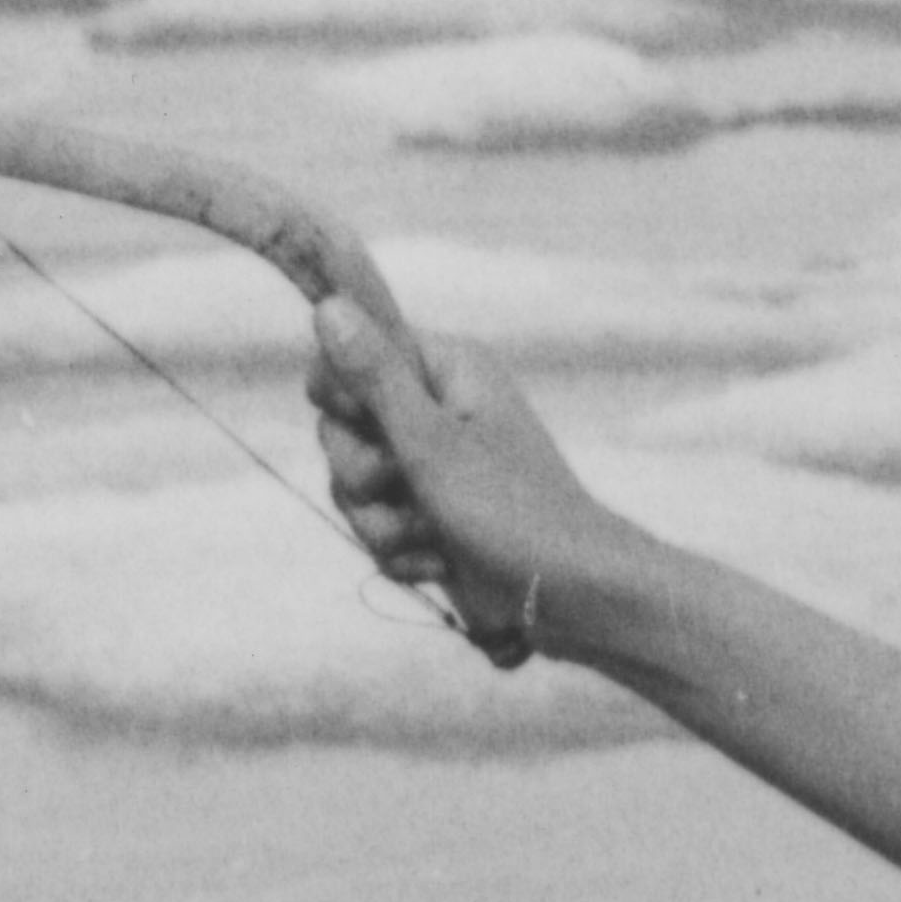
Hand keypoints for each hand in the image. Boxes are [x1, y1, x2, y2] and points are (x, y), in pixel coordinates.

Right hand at [309, 300, 620, 673]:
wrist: (572, 596)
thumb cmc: (514, 512)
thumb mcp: (434, 443)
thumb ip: (376, 377)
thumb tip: (328, 305)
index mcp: (444, 368)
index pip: (345, 357)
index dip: (341, 397)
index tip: (368, 424)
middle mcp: (434, 408)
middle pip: (338, 431)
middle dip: (362, 477)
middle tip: (405, 488)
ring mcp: (430, 465)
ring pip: (352, 488)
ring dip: (383, 525)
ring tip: (432, 536)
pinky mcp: (427, 514)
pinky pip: (376, 528)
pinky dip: (402, 552)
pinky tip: (442, 561)